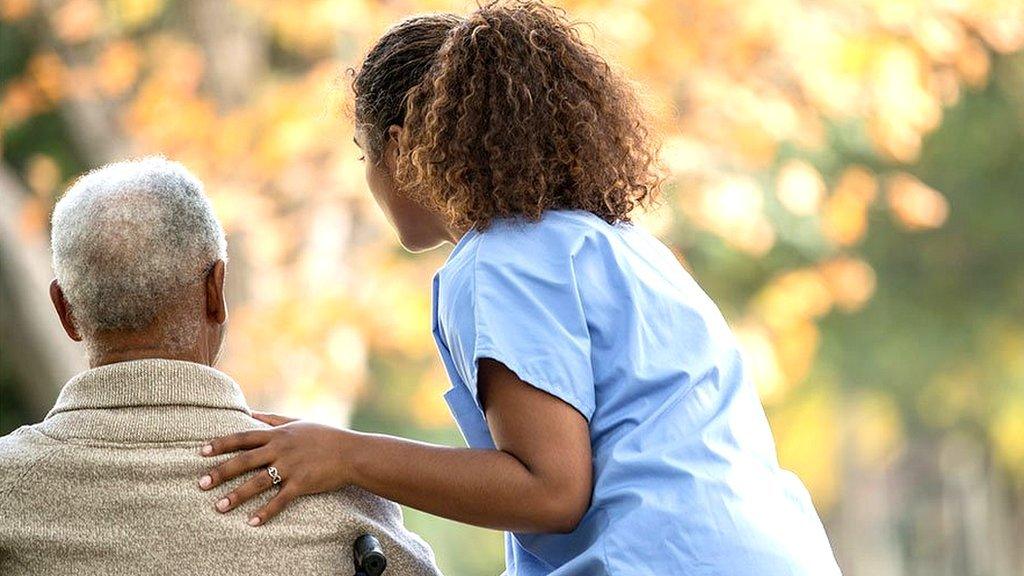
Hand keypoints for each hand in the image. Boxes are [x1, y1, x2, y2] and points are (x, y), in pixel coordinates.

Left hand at [198, 412, 354, 525]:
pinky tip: (252, 522)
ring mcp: (291, 467)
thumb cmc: (325, 436)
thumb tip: (250, 413)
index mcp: (278, 434)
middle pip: (244, 461)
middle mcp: (281, 449)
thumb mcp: (298, 422)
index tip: (201, 451)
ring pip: (258, 482)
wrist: (351, 452)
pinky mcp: (302, 484)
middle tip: (201, 483)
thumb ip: (273, 419)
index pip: (243, 438)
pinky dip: (266, 512)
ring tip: (219, 507)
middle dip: (221, 472)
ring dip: (237, 495)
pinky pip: (280, 500)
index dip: (221, 444)